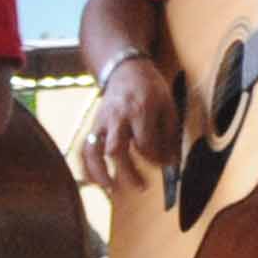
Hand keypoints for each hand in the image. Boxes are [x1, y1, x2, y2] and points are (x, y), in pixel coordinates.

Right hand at [74, 56, 182, 192]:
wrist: (125, 69)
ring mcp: (102, 122)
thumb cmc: (150, 89)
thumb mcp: (168, 105)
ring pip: (94, 150)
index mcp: (139, 110)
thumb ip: (170, 134)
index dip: (155, 160)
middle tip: (142, 187)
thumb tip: (172, 162)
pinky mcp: (94, 125)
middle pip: (117, 150)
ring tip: (111, 189)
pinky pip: (85, 147)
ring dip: (100, 172)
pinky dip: (86, 166)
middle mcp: (117, 117)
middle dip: (128, 172)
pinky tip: (94, 181)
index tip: (164, 165)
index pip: (145, 144)